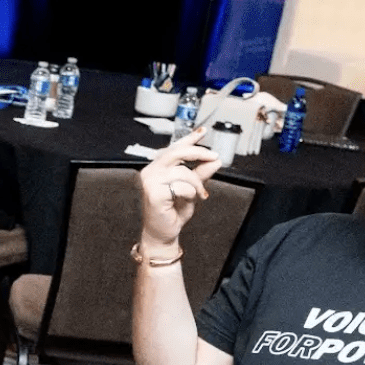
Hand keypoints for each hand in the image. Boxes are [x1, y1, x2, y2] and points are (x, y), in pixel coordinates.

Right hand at [136, 128, 222, 249]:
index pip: (175, 148)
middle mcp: (151, 171)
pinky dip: (190, 193)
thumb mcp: (192, 189)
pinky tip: (190, 200)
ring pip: (182, 171)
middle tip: (214, 157)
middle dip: (199, 153)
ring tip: (199, 194)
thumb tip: (214, 161)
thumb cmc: (172, 212)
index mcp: (157, 167)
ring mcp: (150, 182)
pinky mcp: (154, 193)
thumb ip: (201, 174)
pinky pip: (181, 186)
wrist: (163, 233)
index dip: (189, 139)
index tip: (202, 131)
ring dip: (196, 183)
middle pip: (177, 152)